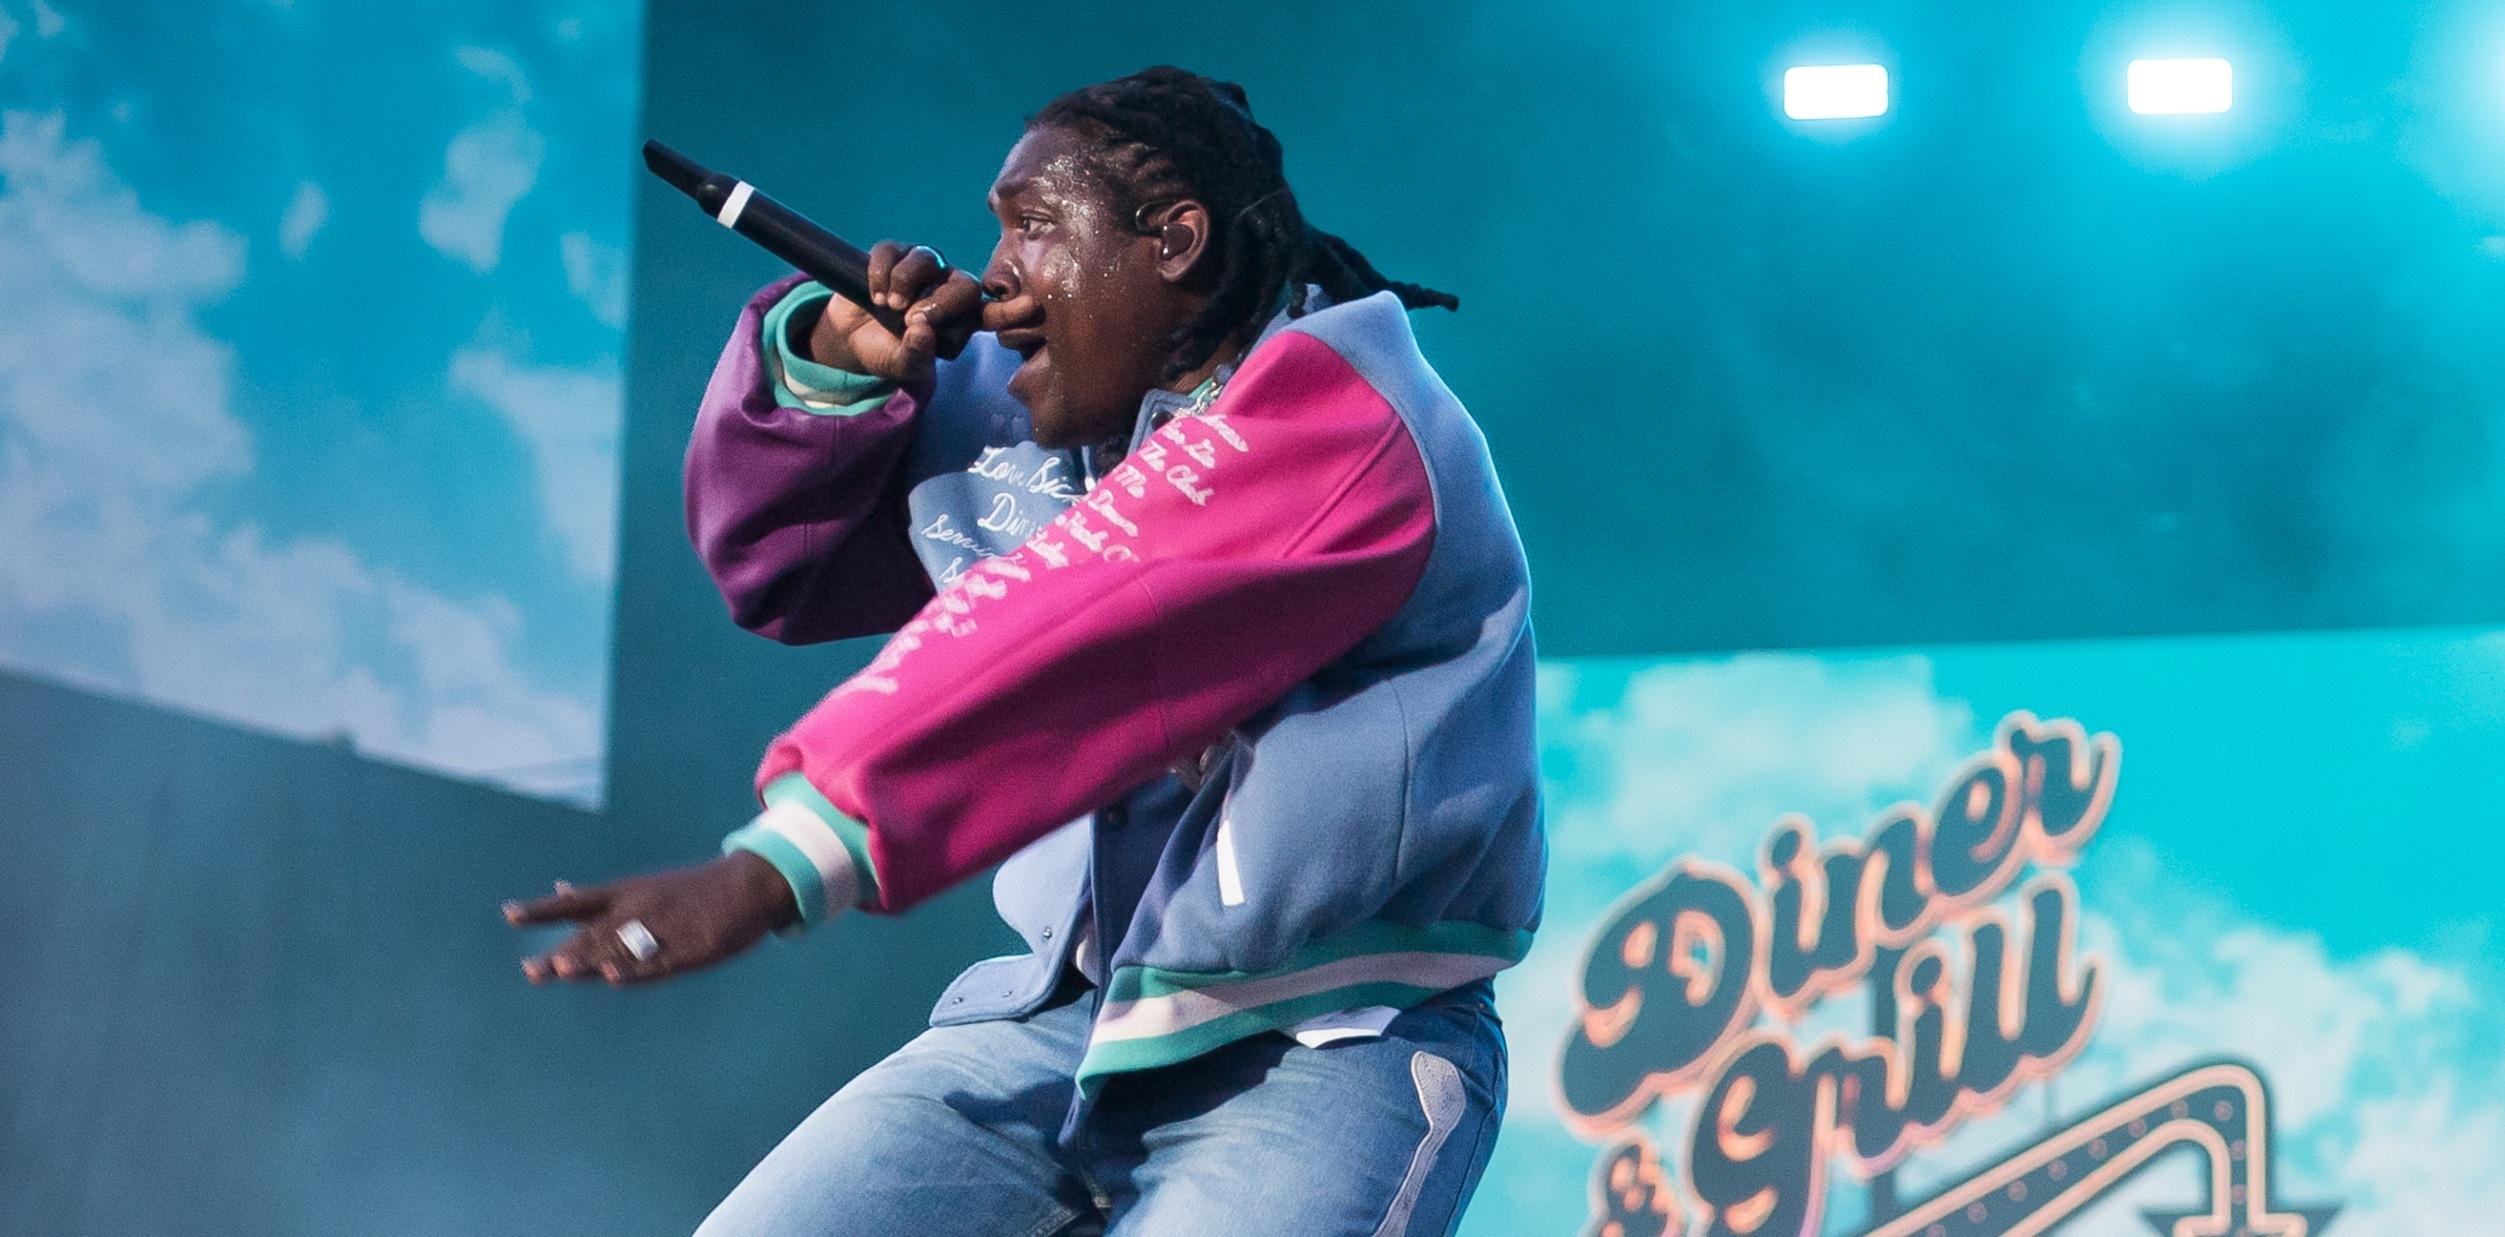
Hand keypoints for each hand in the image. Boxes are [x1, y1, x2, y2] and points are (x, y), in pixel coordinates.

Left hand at [503, 852, 798, 986]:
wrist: (748, 883)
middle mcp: (639, 910)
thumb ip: (597, 898)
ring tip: (564, 971)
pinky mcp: (692, 948)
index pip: (575, 903)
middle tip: (532, 971)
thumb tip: (557, 888)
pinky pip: (660, 963)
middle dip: (564, 955)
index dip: (542, 910)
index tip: (509, 915)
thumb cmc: (689, 889)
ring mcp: (666, 929)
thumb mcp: (641, 886)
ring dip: (593, 961)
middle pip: (594, 936)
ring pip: (624, 950)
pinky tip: (618, 978)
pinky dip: (637, 971)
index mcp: (625, 894)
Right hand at [804, 240, 984, 383]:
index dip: (1000, 314)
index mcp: (960, 318)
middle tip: (910, 320)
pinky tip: (875, 295)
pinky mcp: (894, 253)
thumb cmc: (887, 351)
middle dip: (939, 302)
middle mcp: (948, 286)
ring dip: (904, 282)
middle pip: (964, 284)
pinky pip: (890, 251)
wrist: (850, 336)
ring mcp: (923, 265)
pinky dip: (880, 274)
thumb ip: (916, 355)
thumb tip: (922, 332)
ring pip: (925, 259)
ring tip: (889, 306)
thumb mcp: (901, 364)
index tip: (1009, 315)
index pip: (990, 314)